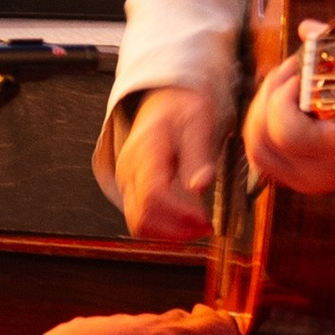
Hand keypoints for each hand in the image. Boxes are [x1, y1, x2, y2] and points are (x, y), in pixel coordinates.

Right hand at [111, 87, 223, 243]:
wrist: (165, 100)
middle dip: (175, 231)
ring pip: (138, 223)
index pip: (153, 195)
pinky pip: (141, 218)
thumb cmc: (181, 109)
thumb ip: (199, 156)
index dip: (179, 214)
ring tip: (198, 228)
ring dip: (169, 234)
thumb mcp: (198, 123)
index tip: (205, 220)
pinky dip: (163, 229)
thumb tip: (201, 186)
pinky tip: (186, 224)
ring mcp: (128, 181)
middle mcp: (129, 170)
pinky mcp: (132, 189)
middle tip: (206, 228)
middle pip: (141, 216)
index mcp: (145, 151)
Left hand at [242, 62, 334, 200]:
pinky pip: (264, 152)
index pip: (286, 132)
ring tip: (283, 83)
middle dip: (267, 96)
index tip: (302, 73)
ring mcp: (303, 179)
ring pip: (256, 147)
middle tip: (289, 71)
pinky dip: (264, 125)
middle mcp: (314, 173)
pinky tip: (281, 102)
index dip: (284, 97)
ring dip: (261, 108)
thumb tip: (307, 29)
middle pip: (260, 139)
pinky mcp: (297, 176)